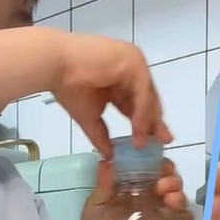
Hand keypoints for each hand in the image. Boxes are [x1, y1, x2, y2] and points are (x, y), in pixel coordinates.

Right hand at [54, 34, 171, 157]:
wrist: (55, 66)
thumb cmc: (67, 86)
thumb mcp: (89, 117)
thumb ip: (101, 135)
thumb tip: (109, 156)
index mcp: (121, 78)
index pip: (138, 102)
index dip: (144, 122)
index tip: (151, 142)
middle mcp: (131, 69)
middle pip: (147, 99)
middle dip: (155, 122)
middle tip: (164, 142)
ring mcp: (134, 63)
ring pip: (147, 96)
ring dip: (149, 120)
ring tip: (147, 143)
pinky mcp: (133, 62)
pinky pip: (143, 92)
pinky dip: (143, 112)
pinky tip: (139, 130)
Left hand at [80, 159, 190, 219]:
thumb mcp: (96, 203)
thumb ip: (103, 184)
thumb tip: (106, 162)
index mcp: (135, 183)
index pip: (153, 166)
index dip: (158, 163)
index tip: (156, 163)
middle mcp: (151, 194)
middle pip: (170, 179)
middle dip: (171, 177)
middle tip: (163, 183)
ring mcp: (159, 211)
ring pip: (178, 196)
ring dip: (178, 193)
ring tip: (170, 197)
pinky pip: (182, 218)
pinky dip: (184, 213)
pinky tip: (176, 212)